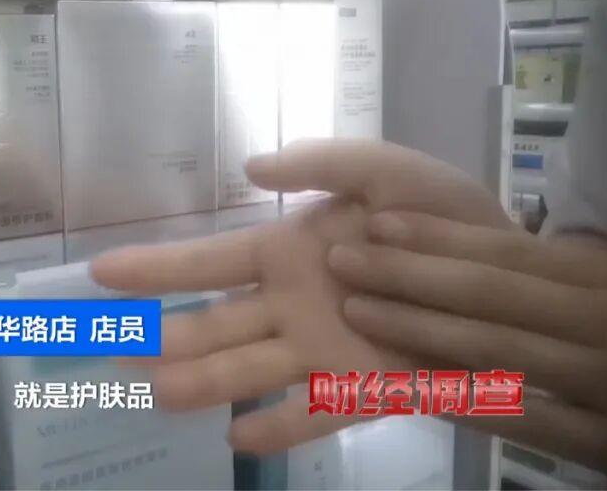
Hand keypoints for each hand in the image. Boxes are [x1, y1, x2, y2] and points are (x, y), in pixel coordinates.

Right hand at [91, 139, 512, 453]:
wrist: (505, 271)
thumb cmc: (441, 217)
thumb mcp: (385, 169)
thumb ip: (321, 163)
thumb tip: (251, 169)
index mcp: (284, 253)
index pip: (205, 261)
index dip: (153, 268)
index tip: (101, 273)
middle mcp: (287, 307)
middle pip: (211, 324)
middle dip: (162, 336)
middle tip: (114, 349)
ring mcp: (319, 351)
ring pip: (247, 370)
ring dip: (203, 383)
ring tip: (159, 395)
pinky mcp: (359, 388)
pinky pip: (314, 413)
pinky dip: (279, 427)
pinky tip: (239, 442)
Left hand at [329, 210, 606, 479]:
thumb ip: (555, 272)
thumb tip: (470, 245)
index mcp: (605, 278)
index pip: (509, 250)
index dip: (438, 236)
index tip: (376, 222)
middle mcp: (604, 321)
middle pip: (490, 293)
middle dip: (409, 274)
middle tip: (340, 260)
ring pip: (497, 351)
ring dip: (419, 329)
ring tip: (356, 310)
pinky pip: (521, 417)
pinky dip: (463, 400)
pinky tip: (407, 388)